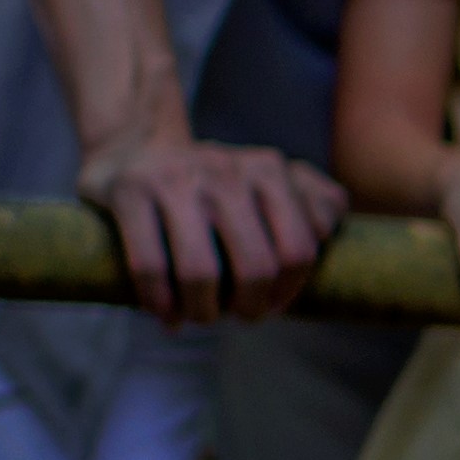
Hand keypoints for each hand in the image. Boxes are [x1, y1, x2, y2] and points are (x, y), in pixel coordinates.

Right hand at [78, 121, 339, 326]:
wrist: (136, 143)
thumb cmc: (216, 182)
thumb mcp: (272, 178)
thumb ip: (316, 199)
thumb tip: (329, 232)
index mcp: (268, 169)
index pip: (299, 250)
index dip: (289, 291)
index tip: (273, 304)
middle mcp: (225, 170)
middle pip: (255, 267)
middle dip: (249, 308)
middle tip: (238, 315)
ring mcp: (175, 179)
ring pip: (200, 272)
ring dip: (203, 312)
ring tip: (201, 317)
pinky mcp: (129, 192)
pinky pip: (150, 265)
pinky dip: (160, 303)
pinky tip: (166, 316)